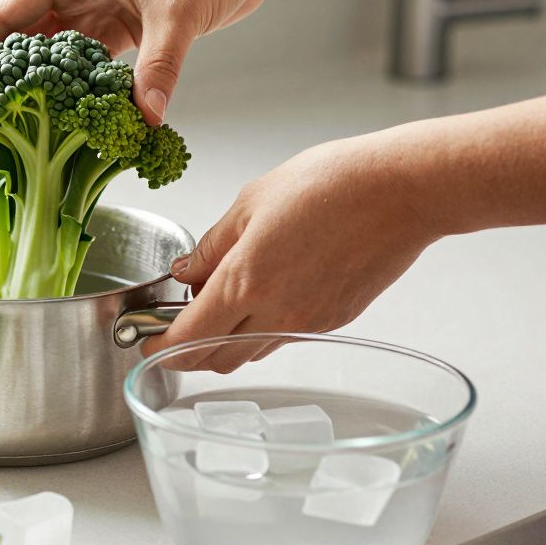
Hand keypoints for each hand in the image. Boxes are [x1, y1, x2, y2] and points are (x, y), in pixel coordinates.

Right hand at [0, 0, 278, 123]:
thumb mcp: (179, 15)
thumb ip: (157, 69)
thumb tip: (143, 119)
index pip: (4, 15)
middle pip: (19, 38)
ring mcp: (96, 9)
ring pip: (50, 55)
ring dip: (35, 88)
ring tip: (13, 129)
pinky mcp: (120, 28)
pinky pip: (84, 64)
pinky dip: (74, 90)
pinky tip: (67, 119)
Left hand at [141, 134, 441, 371]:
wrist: (401, 191)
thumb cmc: (330, 185)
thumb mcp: (250, 203)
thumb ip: (211, 246)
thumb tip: (186, 271)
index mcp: (246, 283)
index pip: (188, 338)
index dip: (159, 346)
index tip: (144, 341)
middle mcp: (276, 314)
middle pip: (215, 359)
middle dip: (186, 353)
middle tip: (172, 329)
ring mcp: (307, 323)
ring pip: (250, 353)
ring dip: (224, 343)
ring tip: (216, 306)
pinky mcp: (334, 322)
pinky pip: (283, 339)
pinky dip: (261, 331)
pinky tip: (261, 298)